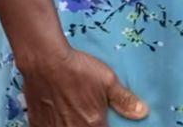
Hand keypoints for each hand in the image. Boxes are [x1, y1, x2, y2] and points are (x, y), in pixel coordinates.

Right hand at [21, 47, 148, 125]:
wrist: (45, 61)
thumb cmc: (77, 69)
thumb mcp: (106, 80)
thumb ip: (124, 100)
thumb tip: (143, 113)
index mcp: (94, 123)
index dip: (105, 126)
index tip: (102, 121)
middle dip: (89, 125)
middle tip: (87, 116)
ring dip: (73, 125)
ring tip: (73, 116)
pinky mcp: (39, 125)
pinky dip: (57, 125)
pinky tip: (59, 118)